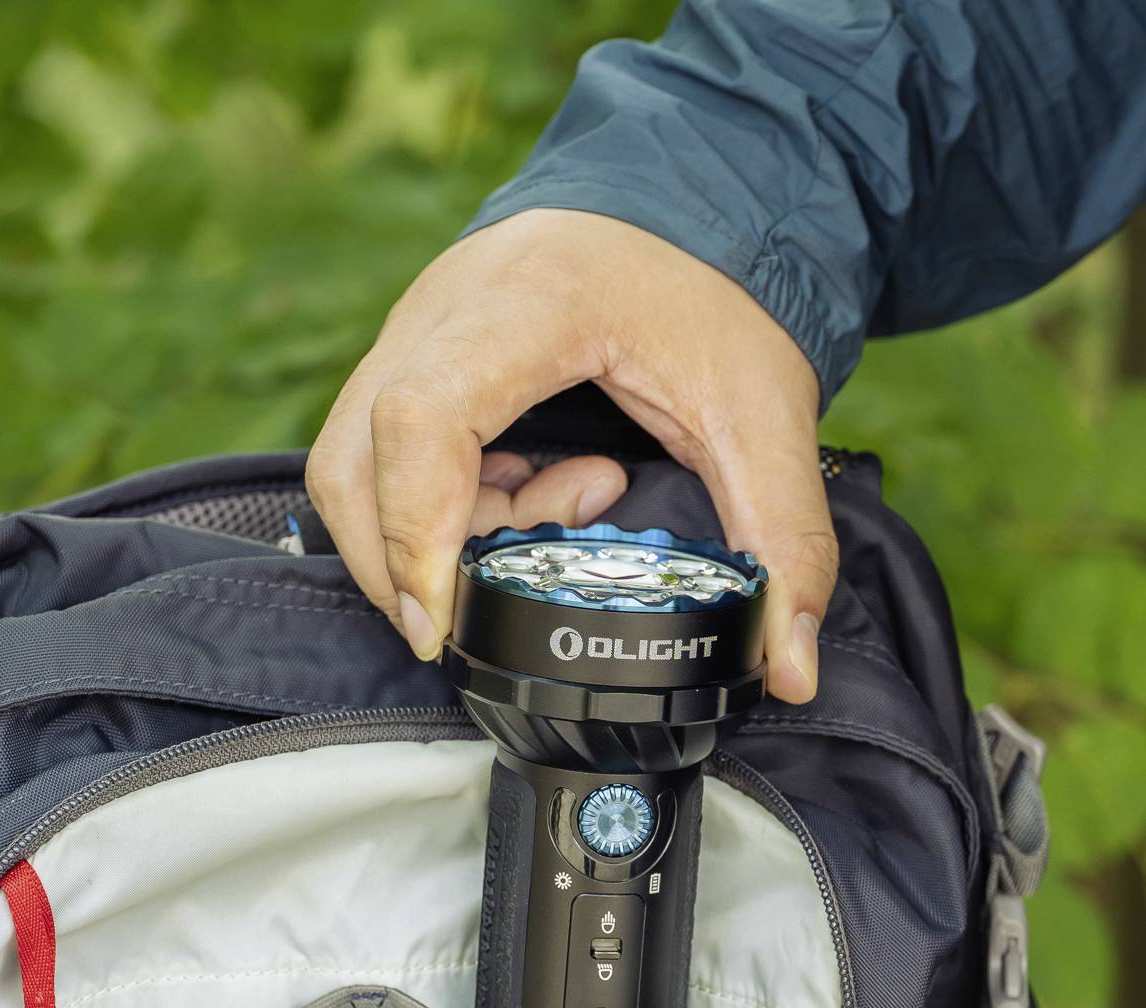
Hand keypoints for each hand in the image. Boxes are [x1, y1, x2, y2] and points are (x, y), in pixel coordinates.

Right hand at [305, 207, 834, 702]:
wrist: (698, 201)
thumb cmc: (720, 289)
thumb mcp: (769, 416)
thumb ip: (786, 543)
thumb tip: (791, 667)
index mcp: (527, 301)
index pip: (420, 417)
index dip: (418, 533)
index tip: (447, 618)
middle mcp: (444, 305)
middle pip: (354, 457)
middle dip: (405, 560)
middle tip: (485, 612)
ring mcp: (417, 325)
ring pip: (354, 460)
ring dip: (431, 533)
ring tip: (549, 525)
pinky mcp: (417, 351)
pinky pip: (381, 450)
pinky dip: (438, 505)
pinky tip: (532, 497)